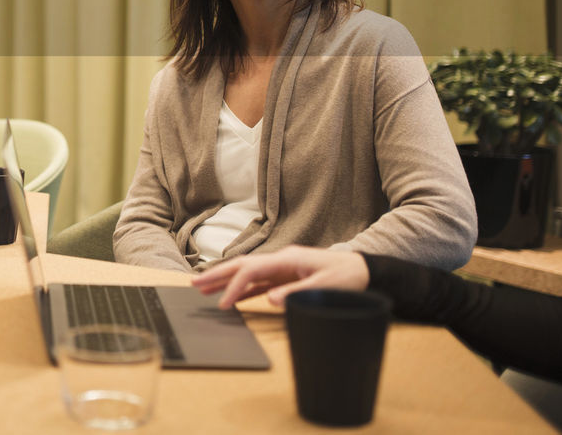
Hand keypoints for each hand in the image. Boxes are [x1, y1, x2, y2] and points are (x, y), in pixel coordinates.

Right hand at [190, 246, 369, 308]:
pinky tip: (231, 295)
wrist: (366, 271)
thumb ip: (296, 293)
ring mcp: (283, 267)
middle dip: (218, 274)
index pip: (252, 270)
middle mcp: (281, 259)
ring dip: (226, 280)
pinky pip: (259, 282)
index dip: (235, 286)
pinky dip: (243, 288)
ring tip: (204, 288)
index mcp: (287, 258)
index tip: (223, 303)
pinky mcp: (287, 276)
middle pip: (243, 265)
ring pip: (248, 273)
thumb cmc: (349, 277)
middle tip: (194, 283)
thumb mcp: (325, 287)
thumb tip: (270, 299)